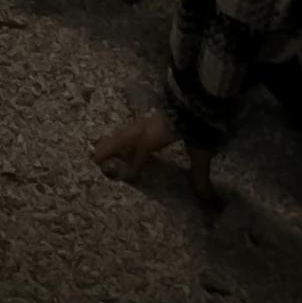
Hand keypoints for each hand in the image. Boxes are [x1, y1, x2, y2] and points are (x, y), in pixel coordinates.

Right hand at [91, 108, 217, 210]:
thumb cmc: (200, 126)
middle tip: (92, 159)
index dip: (135, 166)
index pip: (141, 153)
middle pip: (123, 138)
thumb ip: (200, 176)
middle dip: (108, 148)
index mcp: (155, 135)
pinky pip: (133, 127)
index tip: (127, 179)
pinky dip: (123, 134)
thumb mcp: (201, 152)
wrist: (204, 100)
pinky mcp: (156, 115)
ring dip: (113, 140)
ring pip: (126, 131)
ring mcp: (151, 118)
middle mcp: (148, 126)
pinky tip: (123, 138)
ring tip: (99, 147)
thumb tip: (209, 202)